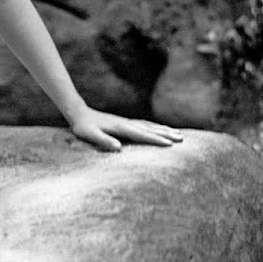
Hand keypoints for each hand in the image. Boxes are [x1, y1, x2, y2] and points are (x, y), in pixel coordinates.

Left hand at [67, 106, 184, 151]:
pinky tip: (161, 129)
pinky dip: (156, 127)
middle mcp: (127, 123)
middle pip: (151, 129)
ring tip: (179, 134)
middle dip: (167, 134)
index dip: (157, 139)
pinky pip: (145, 124)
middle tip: (182, 139)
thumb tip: (118, 148)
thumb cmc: (84, 127)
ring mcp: (127, 122)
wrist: (80, 113)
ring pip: (150, 126)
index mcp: (122, 128)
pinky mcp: (125, 122)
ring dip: (164, 129)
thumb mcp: (90, 135)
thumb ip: (103, 141)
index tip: (170, 144)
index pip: (143, 135)